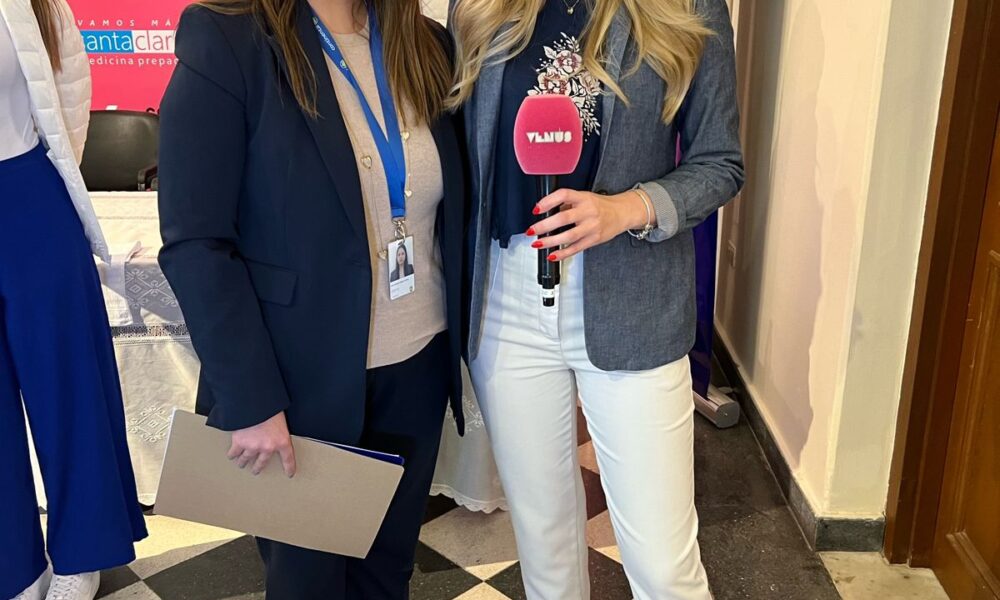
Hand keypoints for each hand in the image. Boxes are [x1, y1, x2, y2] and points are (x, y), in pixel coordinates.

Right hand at [227, 412, 296, 476]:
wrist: (256, 404)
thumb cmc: (270, 407)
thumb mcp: (282, 419)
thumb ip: (278, 429)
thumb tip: (275, 430)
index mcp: (282, 441)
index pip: (288, 458)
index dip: (289, 467)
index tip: (289, 474)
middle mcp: (267, 448)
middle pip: (262, 462)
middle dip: (258, 467)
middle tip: (256, 470)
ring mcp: (252, 447)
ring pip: (246, 459)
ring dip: (243, 462)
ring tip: (241, 463)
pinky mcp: (239, 443)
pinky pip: (234, 453)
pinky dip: (232, 454)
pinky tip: (231, 456)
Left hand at [527, 189, 651, 259]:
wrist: (622, 213)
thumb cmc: (601, 206)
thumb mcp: (584, 197)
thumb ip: (567, 203)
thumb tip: (547, 211)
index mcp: (583, 198)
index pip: (564, 195)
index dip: (548, 201)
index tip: (536, 209)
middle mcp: (588, 211)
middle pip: (564, 218)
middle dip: (544, 225)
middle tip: (531, 230)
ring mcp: (592, 227)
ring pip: (569, 236)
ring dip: (550, 241)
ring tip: (538, 243)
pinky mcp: (594, 239)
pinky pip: (576, 248)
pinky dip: (563, 253)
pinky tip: (552, 255)